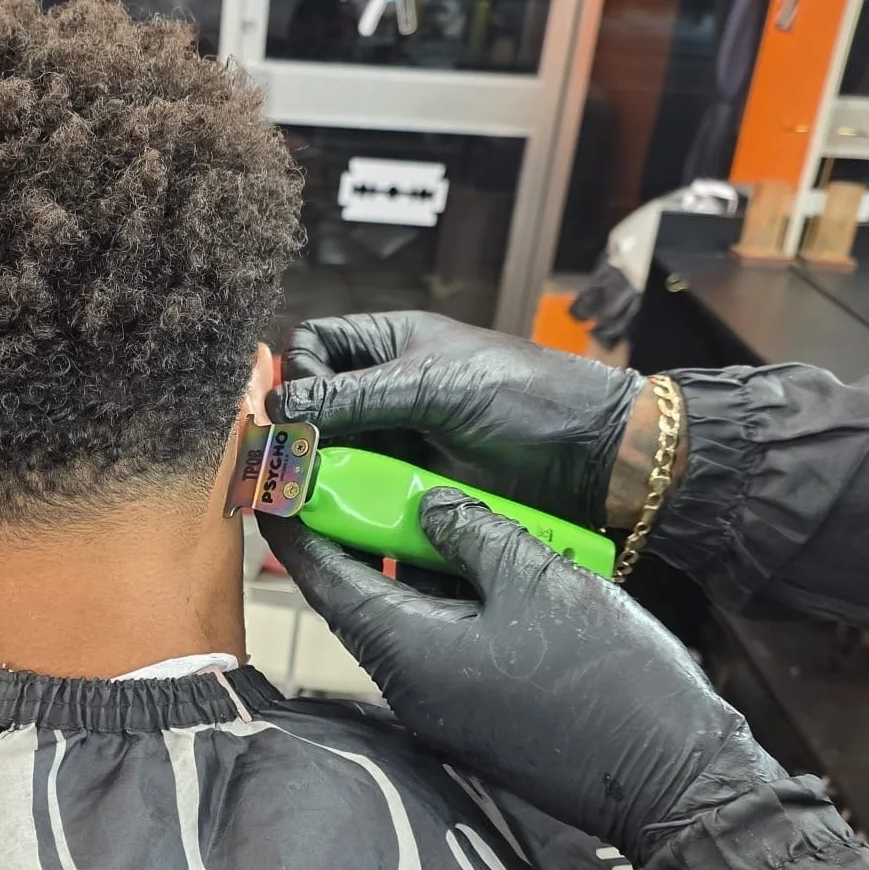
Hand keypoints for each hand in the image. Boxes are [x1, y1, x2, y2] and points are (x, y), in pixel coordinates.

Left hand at [261, 489, 775, 860]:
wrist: (671, 777)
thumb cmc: (605, 675)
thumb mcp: (535, 577)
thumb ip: (470, 532)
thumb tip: (429, 507)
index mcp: (405, 649)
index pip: (322, 576)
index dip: (295, 522)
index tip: (274, 476)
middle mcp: (407, 685)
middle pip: (353, 598)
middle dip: (345, 535)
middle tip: (338, 474)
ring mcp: (440, 707)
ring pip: (398, 619)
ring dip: (396, 564)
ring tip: (401, 502)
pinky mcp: (474, 716)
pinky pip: (436, 643)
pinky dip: (435, 596)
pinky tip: (460, 556)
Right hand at [270, 311, 641, 526]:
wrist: (589, 456)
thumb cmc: (523, 396)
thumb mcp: (432, 386)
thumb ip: (353, 398)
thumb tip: (279, 409)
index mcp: (389, 344)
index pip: (312, 347)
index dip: (300, 375)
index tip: (304, 412)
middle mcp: (385, 391)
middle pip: (313, 411)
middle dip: (300, 438)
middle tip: (294, 470)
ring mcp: (398, 442)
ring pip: (331, 460)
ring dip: (318, 481)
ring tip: (312, 504)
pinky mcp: (411, 489)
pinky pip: (361, 499)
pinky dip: (348, 514)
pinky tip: (344, 526)